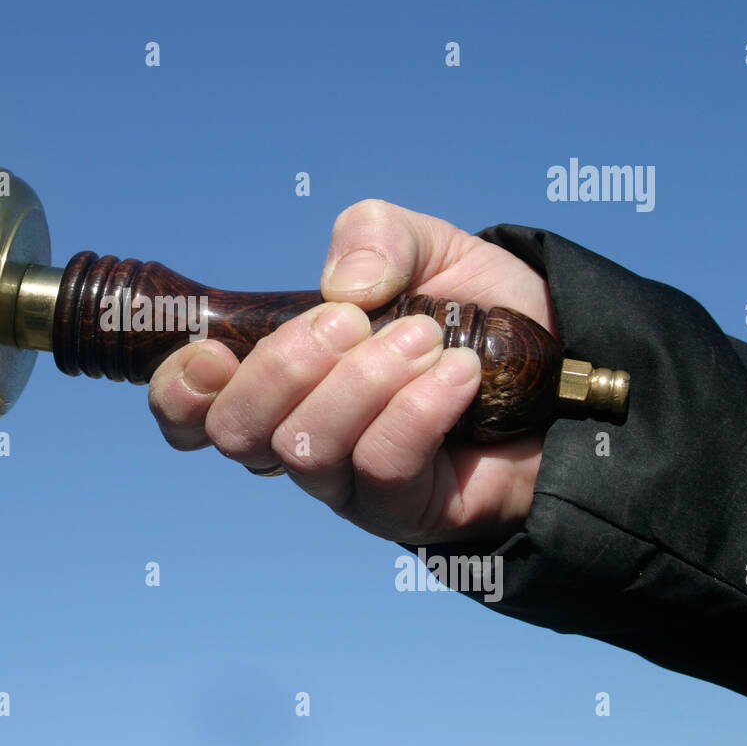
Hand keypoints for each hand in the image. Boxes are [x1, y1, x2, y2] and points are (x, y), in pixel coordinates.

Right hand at [147, 199, 553, 544]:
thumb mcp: (426, 248)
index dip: (180, 390)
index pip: (191, 412)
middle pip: (237, 432)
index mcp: (281, 379)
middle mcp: (299, 436)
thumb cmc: (479, 313)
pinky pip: (380, 464)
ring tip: (424, 337)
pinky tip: (460, 373)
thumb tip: (345, 285)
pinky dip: (415, 408)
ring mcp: (347, 482)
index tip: (213, 351)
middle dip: (284, 367)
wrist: (566, 367)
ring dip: (362, 380)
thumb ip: (374, 236)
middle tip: (352, 320)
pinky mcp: (401, 509)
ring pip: (306, 448)